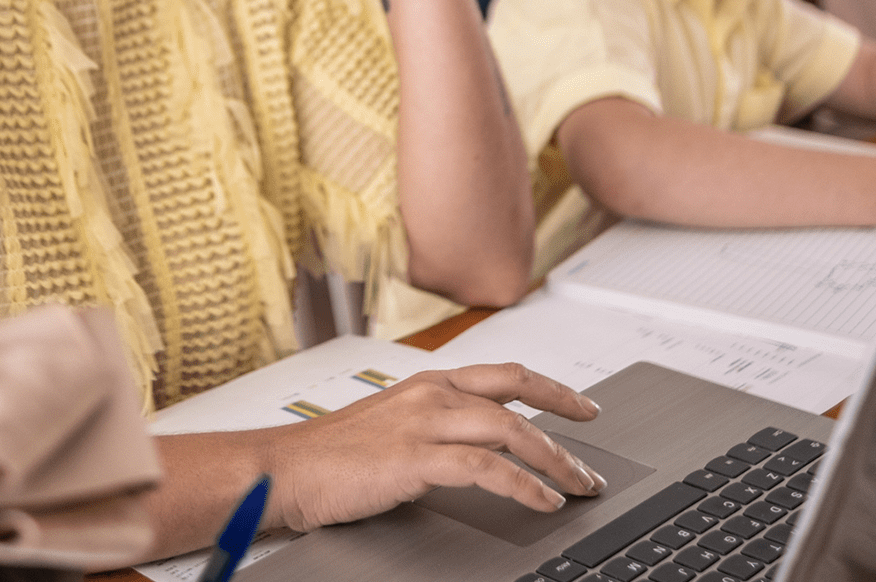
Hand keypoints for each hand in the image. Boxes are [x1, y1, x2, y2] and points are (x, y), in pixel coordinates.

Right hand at [254, 363, 603, 530]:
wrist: (284, 467)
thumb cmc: (333, 454)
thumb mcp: (393, 425)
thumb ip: (435, 426)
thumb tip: (479, 448)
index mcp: (429, 382)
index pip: (505, 373)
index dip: (551, 388)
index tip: (582, 406)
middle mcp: (432, 392)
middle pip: (517, 394)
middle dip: (565, 423)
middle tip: (591, 461)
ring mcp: (423, 422)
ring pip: (509, 428)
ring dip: (552, 460)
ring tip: (577, 487)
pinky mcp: (413, 458)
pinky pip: (484, 467)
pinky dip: (520, 484)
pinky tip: (540, 501)